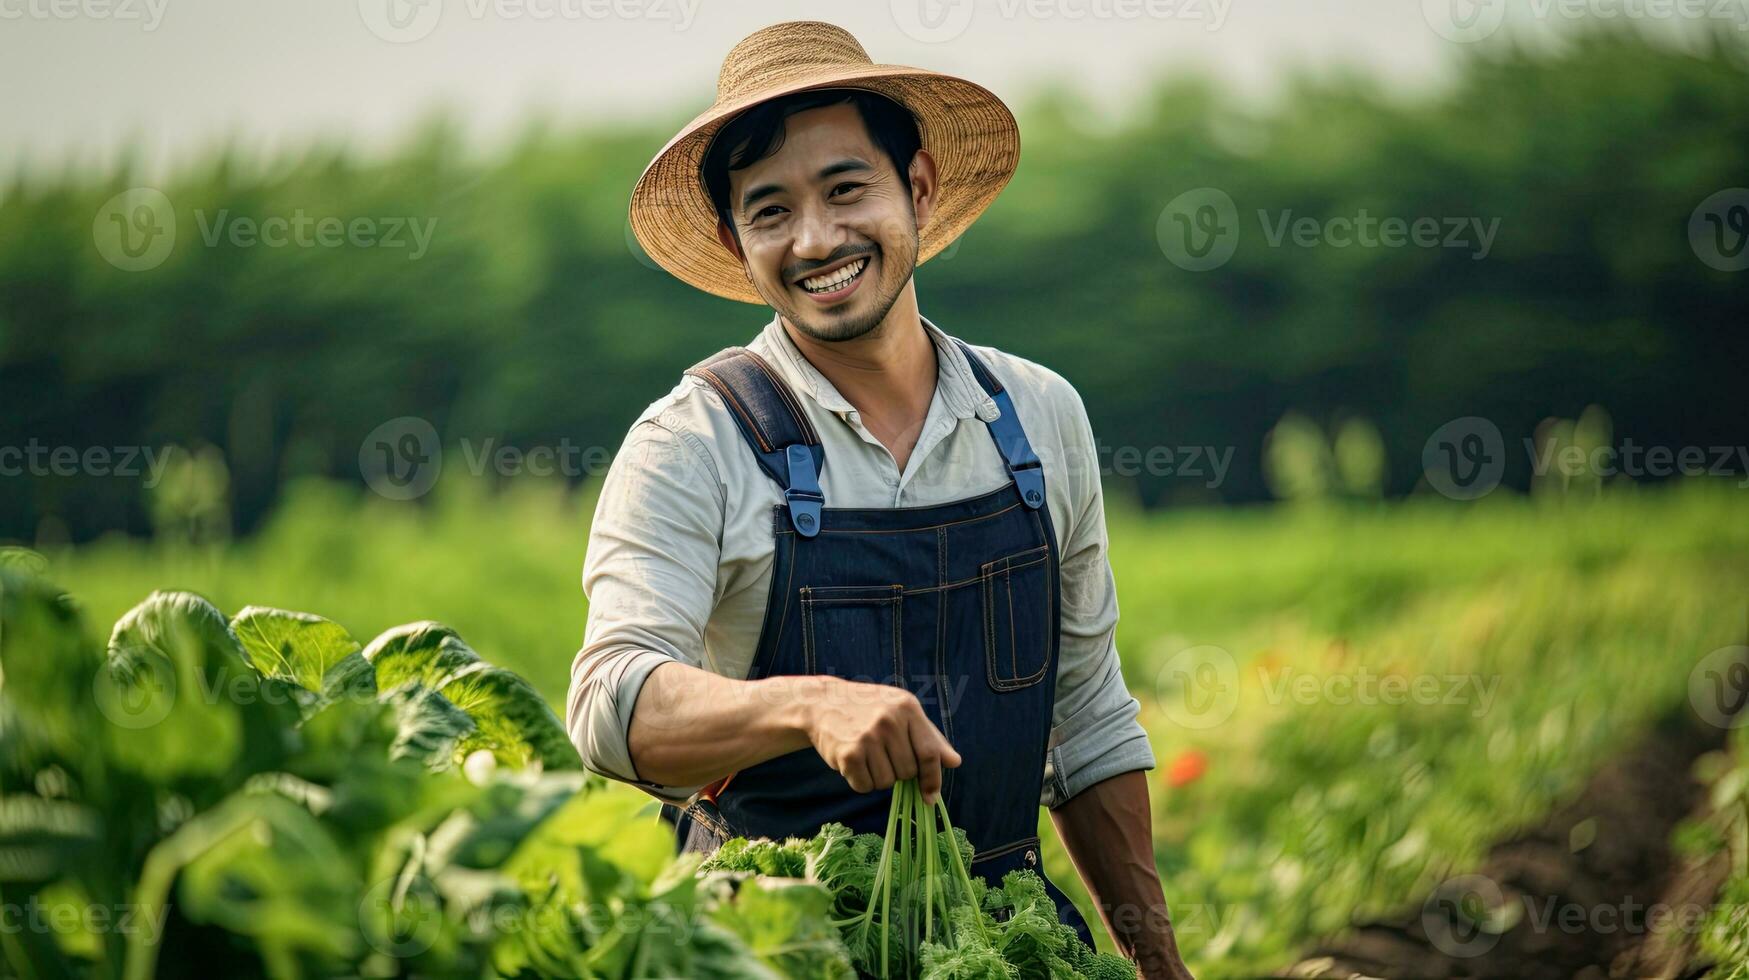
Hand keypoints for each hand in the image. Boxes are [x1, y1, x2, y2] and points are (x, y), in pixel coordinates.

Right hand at [801, 677, 961, 802]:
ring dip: (877, 777)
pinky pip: (864, 786)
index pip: (929, 753)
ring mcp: (868, 737)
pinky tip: (853, 760)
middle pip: (908, 772)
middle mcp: (889, 721)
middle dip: (897, 772)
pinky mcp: (849, 753)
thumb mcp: (902, 711)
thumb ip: (929, 737)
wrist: (822, 702)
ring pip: (886, 783)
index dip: (933, 779)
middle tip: (882, 754)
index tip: (930, 796)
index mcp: (907, 708)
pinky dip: (860, 781)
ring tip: (866, 754)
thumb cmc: (868, 708)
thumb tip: (955, 762)